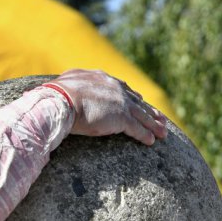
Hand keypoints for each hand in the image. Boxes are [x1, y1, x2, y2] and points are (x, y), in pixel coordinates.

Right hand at [48, 69, 167, 144]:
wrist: (60, 101)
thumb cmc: (57, 94)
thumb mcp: (66, 83)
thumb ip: (72, 86)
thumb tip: (63, 89)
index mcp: (103, 79)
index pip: (123, 89)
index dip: (133, 98)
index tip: (140, 102)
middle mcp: (116, 88)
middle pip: (138, 102)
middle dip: (150, 111)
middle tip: (160, 118)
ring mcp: (121, 103)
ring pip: (142, 115)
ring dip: (154, 125)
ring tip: (163, 133)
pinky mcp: (122, 118)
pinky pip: (137, 128)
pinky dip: (145, 135)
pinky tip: (151, 141)